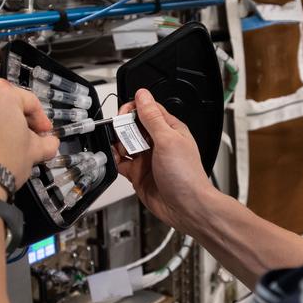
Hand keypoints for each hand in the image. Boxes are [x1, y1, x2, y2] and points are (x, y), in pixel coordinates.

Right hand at [115, 89, 214, 230]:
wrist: (186, 208)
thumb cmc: (186, 176)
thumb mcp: (168, 140)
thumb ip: (152, 117)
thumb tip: (142, 95)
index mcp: (170, 129)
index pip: (147, 110)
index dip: (133, 109)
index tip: (124, 114)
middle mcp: (158, 142)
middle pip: (133, 125)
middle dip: (124, 128)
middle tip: (124, 136)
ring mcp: (147, 158)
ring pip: (125, 143)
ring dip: (119, 144)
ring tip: (124, 151)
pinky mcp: (138, 173)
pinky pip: (121, 162)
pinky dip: (116, 159)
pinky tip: (117, 159)